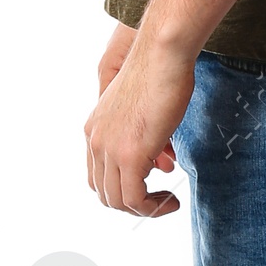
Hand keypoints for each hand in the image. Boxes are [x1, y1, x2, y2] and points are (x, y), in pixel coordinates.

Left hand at [84, 27, 193, 216]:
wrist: (162, 55)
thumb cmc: (161, 74)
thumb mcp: (146, 111)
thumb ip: (147, 138)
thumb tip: (160, 163)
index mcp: (94, 129)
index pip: (97, 175)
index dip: (122, 188)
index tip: (149, 187)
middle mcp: (95, 141)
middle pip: (104, 193)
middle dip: (133, 203)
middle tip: (160, 201)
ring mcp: (110, 149)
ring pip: (118, 201)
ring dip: (144, 209)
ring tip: (167, 204)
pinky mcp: (129, 155)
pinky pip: (134, 199)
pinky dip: (152, 208)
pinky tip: (171, 201)